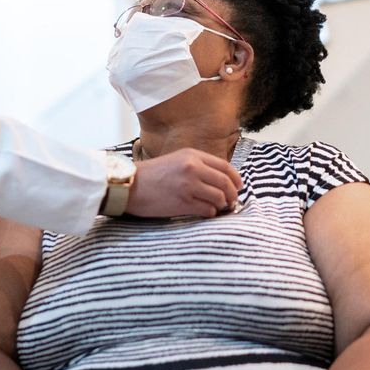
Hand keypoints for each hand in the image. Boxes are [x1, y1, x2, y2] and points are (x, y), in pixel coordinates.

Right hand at [126, 148, 241, 217]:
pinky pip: (207, 210)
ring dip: (221, 205)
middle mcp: (193, 168)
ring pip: (219, 198)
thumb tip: (221, 180)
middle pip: (226, 183)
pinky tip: (204, 213)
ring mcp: (188, 186)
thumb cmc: (152, 175)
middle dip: (232, 195)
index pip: (225, 167)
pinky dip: (210, 213)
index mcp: (192, 155)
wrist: (130, 185)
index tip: (238, 187)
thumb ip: (198, 166)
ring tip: (216, 208)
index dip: (236, 179)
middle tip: (231, 202)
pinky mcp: (183, 203)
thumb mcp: (176, 160)